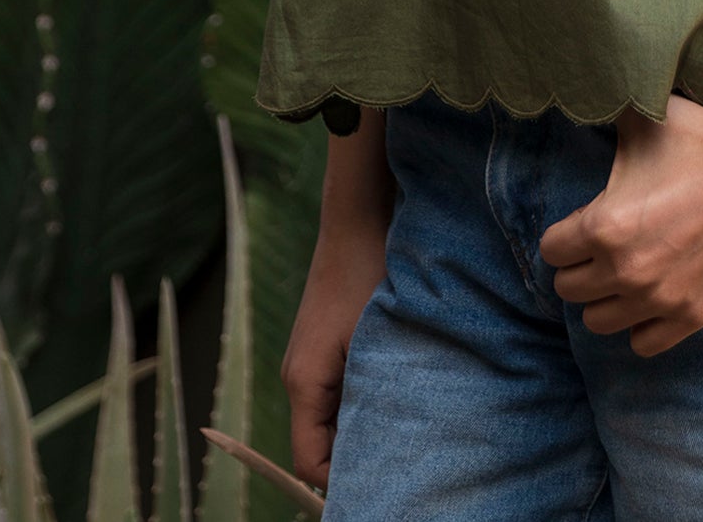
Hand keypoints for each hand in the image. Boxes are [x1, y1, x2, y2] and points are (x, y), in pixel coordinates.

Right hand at [282, 213, 389, 491]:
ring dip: (361, 424)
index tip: (387, 479)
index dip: (343, 481)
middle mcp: (298, 376)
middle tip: (403, 457)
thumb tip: (379, 449)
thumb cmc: (369, 274)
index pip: (311, 462)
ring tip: (404, 423)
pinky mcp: (322, 347)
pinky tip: (395, 390)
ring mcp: (307, 361)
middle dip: (356, 454)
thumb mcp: (376, 342)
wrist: (357, 221)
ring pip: (330, 417)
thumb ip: (373, 398)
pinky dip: (361, 398)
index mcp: (304, 383)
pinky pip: (336, 392)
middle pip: (319, 444)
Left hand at [537, 92, 702, 355]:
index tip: (582, 222)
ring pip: (599, 322)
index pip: (551, 250)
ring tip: (624, 272)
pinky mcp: (691, 316)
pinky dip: (641, 324)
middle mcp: (625, 271)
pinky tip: (651, 295)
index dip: (564, 233)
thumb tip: (581, 93)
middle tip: (604, 245)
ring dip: (606, 298)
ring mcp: (659, 300)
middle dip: (581, 265)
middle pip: (569, 289)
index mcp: (603, 226)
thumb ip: (603, 117)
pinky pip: (642, 344)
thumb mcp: (645, 122)